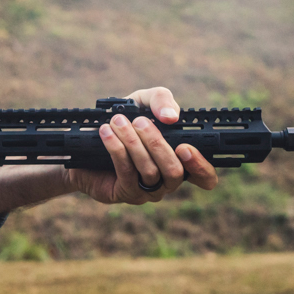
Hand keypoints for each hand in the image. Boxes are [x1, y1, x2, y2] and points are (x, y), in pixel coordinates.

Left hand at [63, 87, 217, 204]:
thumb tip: (171, 117)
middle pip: (174, 171)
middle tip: (140, 122)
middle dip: (157, 144)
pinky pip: (126, 172)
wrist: (88, 141)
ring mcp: (148, 191)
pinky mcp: (126, 193)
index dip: (201, 167)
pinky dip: (117, 149)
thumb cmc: (126, 120)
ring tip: (118, 122)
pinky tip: (107, 133)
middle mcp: (168, 180)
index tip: (185, 148)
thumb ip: (161, 100)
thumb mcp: (143, 102)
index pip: (205, 177)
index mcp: (180, 160)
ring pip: (149, 171)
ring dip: (132, 143)